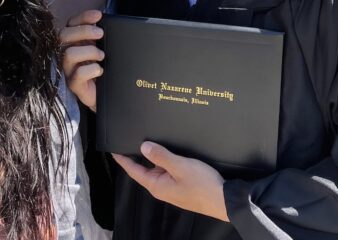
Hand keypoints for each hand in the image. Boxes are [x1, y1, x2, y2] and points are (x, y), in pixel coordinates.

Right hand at [60, 10, 104, 110]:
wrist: (105, 94)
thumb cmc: (102, 68)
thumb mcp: (100, 47)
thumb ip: (98, 35)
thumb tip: (102, 20)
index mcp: (73, 42)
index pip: (70, 24)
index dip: (83, 17)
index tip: (99, 15)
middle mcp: (66, 54)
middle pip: (63, 35)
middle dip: (84, 31)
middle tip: (101, 34)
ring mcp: (67, 70)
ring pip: (69, 54)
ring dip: (89, 51)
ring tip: (102, 56)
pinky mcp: (73, 85)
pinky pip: (78, 74)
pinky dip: (92, 70)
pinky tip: (100, 70)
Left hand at [113, 142, 227, 221]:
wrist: (224, 200)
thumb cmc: (202, 185)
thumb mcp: (180, 166)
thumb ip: (161, 156)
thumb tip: (143, 147)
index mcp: (157, 185)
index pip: (134, 171)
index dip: (123, 160)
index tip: (114, 150)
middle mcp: (161, 188)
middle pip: (145, 168)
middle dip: (140, 154)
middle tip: (133, 137)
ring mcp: (172, 187)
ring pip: (158, 168)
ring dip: (155, 156)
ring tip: (151, 140)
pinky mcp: (181, 186)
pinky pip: (168, 171)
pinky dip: (166, 160)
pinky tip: (169, 151)